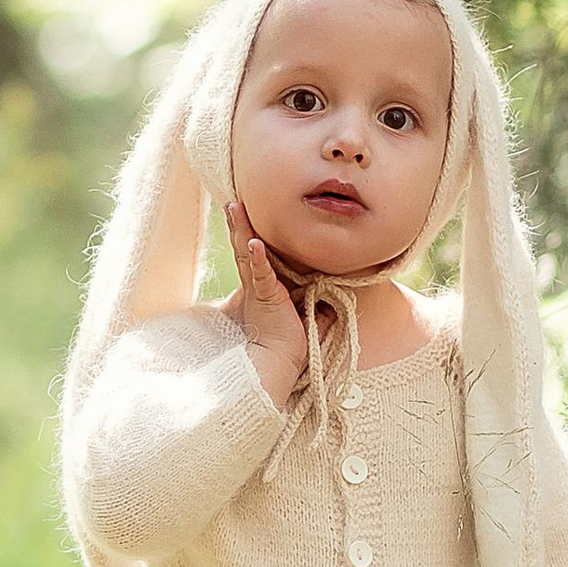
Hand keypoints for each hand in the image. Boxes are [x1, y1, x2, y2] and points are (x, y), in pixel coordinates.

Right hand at [221, 198, 327, 408]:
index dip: (251, 237)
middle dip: (238, 225)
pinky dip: (257, 256)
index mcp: (264, 289)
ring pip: (246, 253)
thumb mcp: (311, 323)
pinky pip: (260, 273)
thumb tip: (335, 303)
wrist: (277, 364)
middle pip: (245, 248)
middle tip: (232, 202)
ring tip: (233, 207)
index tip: (247, 217)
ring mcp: (258, 289)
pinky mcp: (265, 297)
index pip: (256, 258)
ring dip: (241, 229)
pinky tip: (254, 241)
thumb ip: (321, 310)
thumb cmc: (290, 348)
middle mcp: (256, 286)